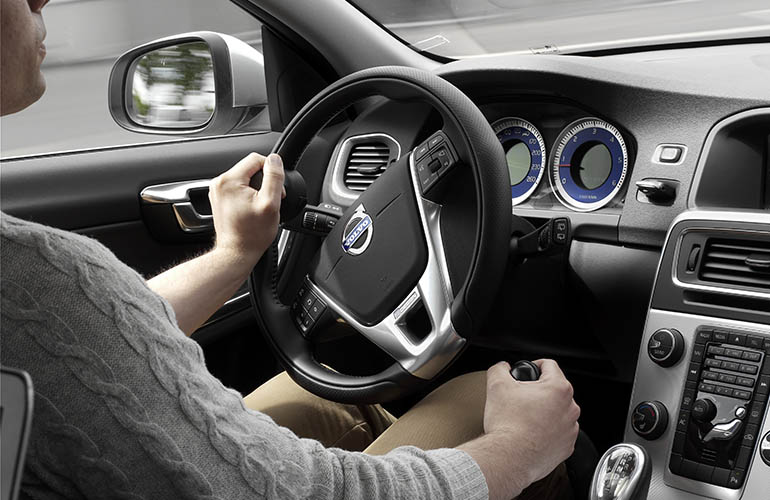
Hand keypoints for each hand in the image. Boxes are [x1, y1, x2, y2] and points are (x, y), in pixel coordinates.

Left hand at [208, 152, 284, 265]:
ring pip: (245, 178)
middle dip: (264, 181)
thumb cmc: (252, 234)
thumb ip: (274, 177)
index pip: (256, 159)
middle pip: (250, 168)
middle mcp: (220, 183)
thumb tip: (275, 159)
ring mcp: (218, 191)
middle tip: (270, 200)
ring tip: (261, 207)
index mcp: (230, 180)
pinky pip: (239, 188)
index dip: (271, 171)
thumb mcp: (270, 203)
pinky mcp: (220, 199)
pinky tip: (252, 210)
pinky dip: (248, 195)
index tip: (276, 189)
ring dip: (257, 189)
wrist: (237, 253)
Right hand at [483, 359, 579, 490]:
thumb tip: (502, 368)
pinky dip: (546, 431)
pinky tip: (530, 434)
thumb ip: (500, 369)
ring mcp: (570, 429)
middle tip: (520, 399)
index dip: (534, 365)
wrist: (509, 458)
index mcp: (558, 388)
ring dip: (544, 412)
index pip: (549, 365)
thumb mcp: (497, 385)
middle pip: (554, 389)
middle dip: (538, 392)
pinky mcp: (566, 447)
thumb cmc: (507, 424)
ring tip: (524, 419)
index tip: (526, 373)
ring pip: (557, 412)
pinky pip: (558, 432)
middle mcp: (570, 408)